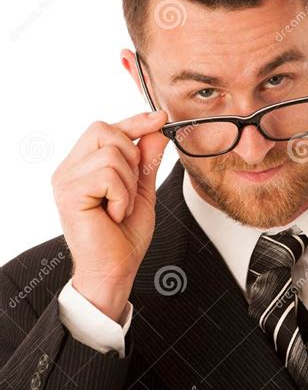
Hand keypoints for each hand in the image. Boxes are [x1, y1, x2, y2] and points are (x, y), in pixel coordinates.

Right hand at [52, 110, 168, 320]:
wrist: (114, 271)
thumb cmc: (123, 238)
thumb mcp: (142, 191)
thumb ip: (146, 161)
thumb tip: (157, 130)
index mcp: (82, 166)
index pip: (105, 129)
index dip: (134, 120)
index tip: (160, 118)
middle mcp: (69, 169)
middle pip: (104, 130)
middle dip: (131, 157)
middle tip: (129, 190)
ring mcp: (65, 180)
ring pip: (111, 153)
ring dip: (127, 184)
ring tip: (120, 208)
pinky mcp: (69, 193)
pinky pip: (107, 174)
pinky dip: (121, 196)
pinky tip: (114, 214)